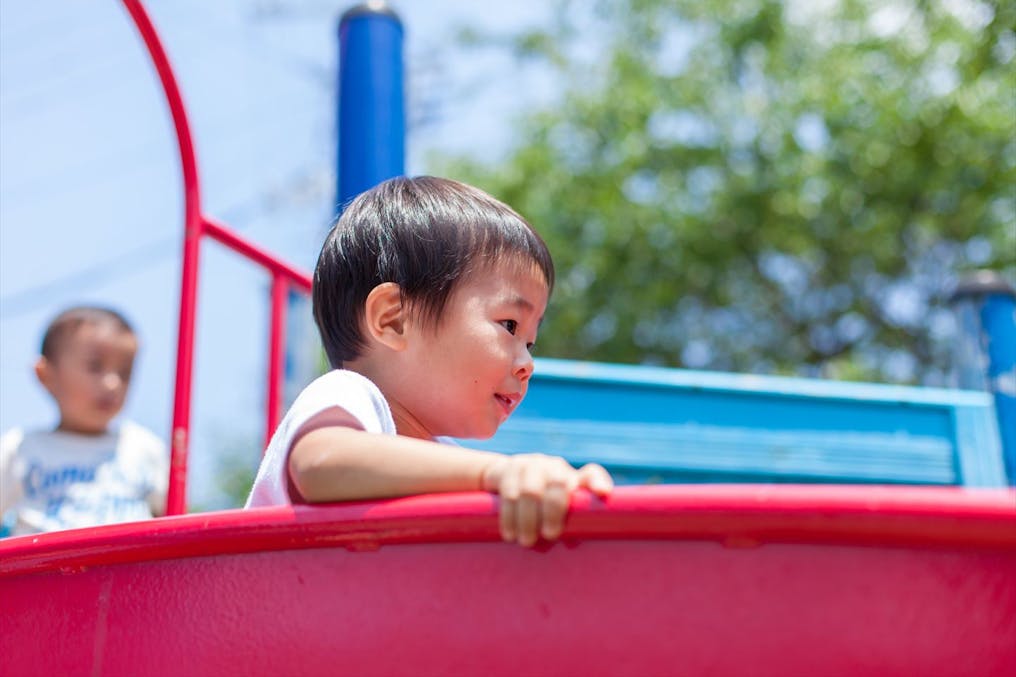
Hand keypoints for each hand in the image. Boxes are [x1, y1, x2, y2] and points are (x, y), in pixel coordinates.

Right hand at [481, 453, 612, 546]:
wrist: (503, 477)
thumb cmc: (538, 503)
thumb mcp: (556, 510)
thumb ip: (570, 523)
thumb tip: (573, 544)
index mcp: (572, 478)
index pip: (591, 475)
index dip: (598, 482)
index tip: (603, 493)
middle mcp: (554, 467)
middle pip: (558, 483)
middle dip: (554, 510)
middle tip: (550, 535)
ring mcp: (531, 465)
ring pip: (531, 491)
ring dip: (528, 519)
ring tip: (526, 540)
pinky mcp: (508, 469)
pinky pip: (509, 492)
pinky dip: (509, 516)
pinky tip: (510, 533)